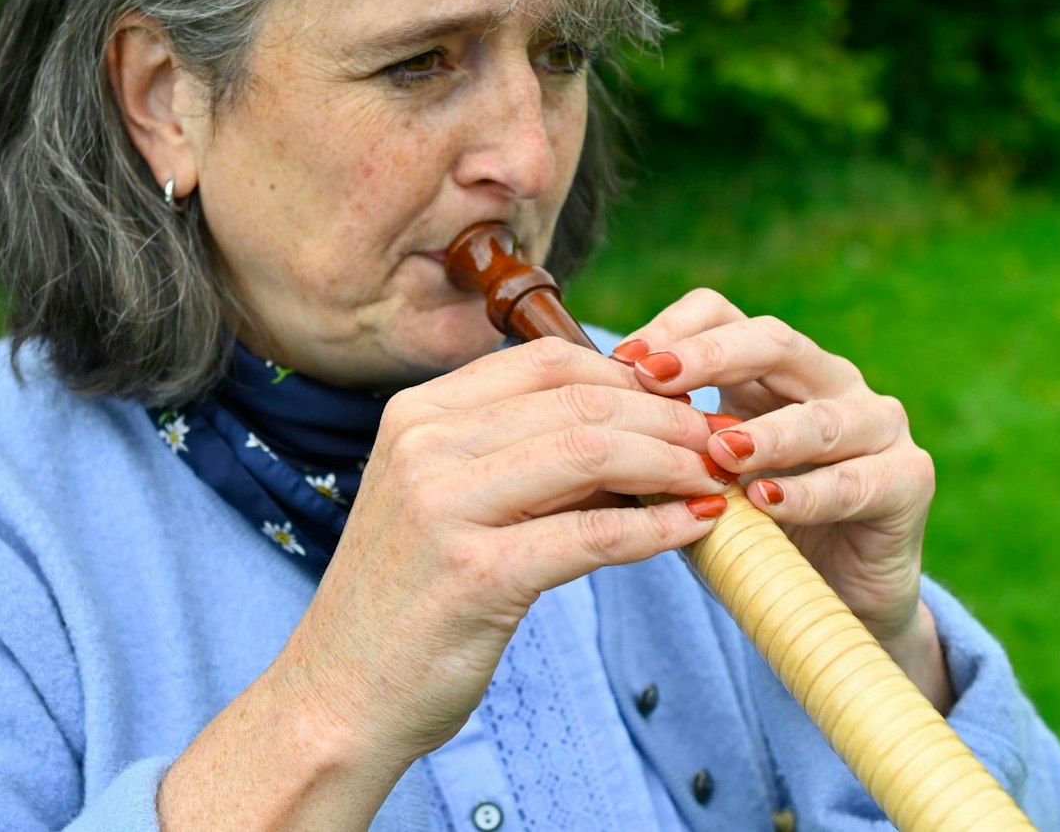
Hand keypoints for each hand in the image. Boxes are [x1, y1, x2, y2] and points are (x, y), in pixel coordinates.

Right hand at [160, 337, 728, 828]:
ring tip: (716, 479)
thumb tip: (636, 426)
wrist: (339, 698)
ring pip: (592, 454)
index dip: (631, 376)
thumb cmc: (410, 600)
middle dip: (666, 418)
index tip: (682, 404)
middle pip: (580, 400)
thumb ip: (524, 456)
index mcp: (419, 414)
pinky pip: (592, 534)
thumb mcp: (450, 501)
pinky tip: (694, 528)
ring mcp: (444, 506)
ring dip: (672, 464)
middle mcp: (425, 445)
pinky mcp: (475, 574)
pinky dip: (657, 527)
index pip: (547, 361)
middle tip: (719, 442)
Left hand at [612, 290, 946, 700]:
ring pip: (821, 413)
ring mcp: (877, 425)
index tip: (621, 362)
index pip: (722, 313)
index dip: (672, 328)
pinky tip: (767, 502)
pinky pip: (857, 481)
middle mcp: (829, 381)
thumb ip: (657, 451)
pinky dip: (809, 492)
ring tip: (718, 451)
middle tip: (655, 378)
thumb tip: (577, 425)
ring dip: (765, 432)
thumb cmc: (756, 535)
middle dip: (711, 355)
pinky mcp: (908, 479)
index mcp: (772, 370)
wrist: (835, 604)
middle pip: (773, 340)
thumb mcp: (696, 486)